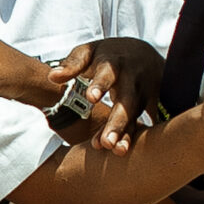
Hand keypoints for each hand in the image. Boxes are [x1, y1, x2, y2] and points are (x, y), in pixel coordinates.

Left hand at [42, 36, 165, 151]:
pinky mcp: (151, 105)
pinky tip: (125, 151)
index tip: (91, 98)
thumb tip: (52, 77)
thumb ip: (72, 64)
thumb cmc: (108, 55)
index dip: (100, 84)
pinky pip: (145, 122)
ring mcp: (144, 93)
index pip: (108, 73)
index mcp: (114, 63)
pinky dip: (137, 136)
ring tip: (117, 151)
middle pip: (127, 101)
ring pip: (136, 115)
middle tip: (106, 142)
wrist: (143, 53)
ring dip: (127, 133)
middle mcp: (132, 78)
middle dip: (117, 121)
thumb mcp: (89, 52)